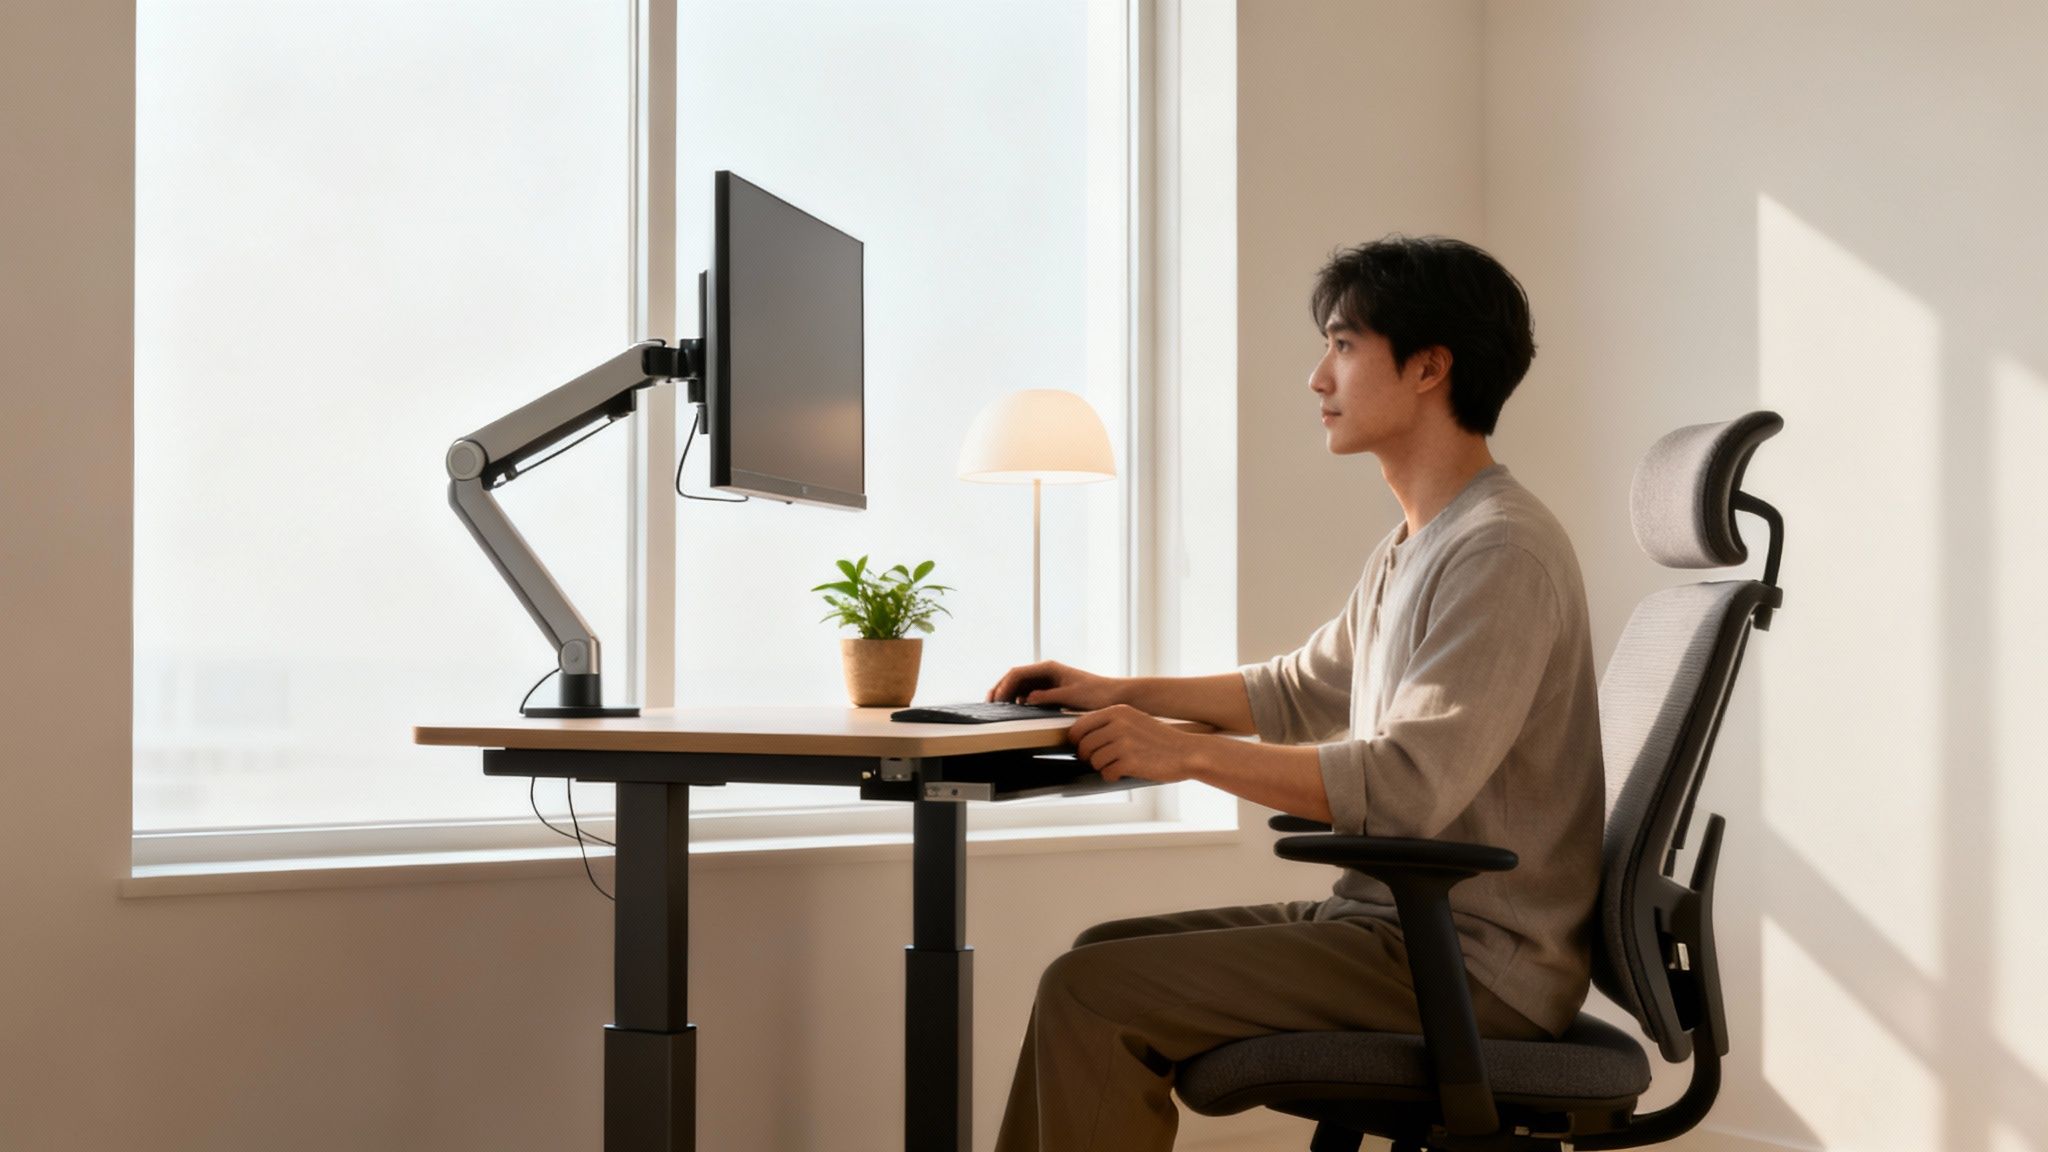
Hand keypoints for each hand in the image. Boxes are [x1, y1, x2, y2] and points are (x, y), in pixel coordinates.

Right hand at [987, 661, 1123, 711]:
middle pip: (1014, 678)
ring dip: (1007, 695)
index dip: (1004, 687)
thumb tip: (1027, 699)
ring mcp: (1047, 680)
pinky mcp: (1050, 690)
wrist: (1114, 696)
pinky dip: (1017, 700)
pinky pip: (1028, 693)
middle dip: (1000, 689)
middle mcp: (1045, 672)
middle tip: (989, 705)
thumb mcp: (1071, 696)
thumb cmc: (1096, 694)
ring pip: (1019, 685)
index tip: (997, 701)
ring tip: (997, 708)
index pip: (1017, 674)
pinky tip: (1014, 709)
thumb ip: (1048, 697)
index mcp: (1049, 668)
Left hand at [1067, 704, 1204, 783]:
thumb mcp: (1135, 720)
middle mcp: (1118, 724)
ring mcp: (1123, 743)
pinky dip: (1112, 776)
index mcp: (1118, 711)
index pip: (1081, 725)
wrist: (1186, 752)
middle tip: (1096, 761)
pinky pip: (1107, 772)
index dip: (1076, 739)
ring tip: (1114, 766)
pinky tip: (1121, 774)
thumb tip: (1081, 737)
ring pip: (1094, 760)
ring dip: (1102, 767)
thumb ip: (1110, 724)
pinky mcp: (1129, 761)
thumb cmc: (1159, 739)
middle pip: (1084, 745)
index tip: (1079, 747)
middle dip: (1087, 756)